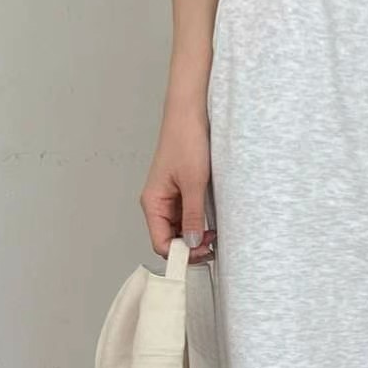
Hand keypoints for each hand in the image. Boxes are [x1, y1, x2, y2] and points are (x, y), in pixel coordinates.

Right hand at [140, 107, 216, 263]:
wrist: (190, 113)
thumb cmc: (186, 140)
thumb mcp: (194, 182)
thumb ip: (192, 216)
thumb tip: (191, 243)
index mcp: (153, 202)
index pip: (161, 243)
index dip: (180, 254)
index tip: (202, 254)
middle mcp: (157, 204)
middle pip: (169, 239)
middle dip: (190, 247)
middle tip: (213, 245)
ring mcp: (169, 199)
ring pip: (179, 230)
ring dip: (195, 237)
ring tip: (214, 235)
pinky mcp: (180, 193)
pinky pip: (186, 218)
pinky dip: (197, 225)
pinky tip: (211, 225)